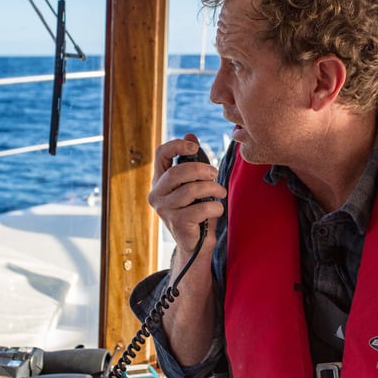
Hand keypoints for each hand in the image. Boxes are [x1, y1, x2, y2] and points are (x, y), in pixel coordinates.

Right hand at [149, 133, 226, 252]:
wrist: (197, 244)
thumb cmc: (196, 211)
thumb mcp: (194, 184)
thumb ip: (192, 162)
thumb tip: (190, 133)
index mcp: (159, 180)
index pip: (160, 154)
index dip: (177, 145)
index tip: (194, 146)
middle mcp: (156, 194)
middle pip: (177, 172)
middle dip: (201, 170)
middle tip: (215, 174)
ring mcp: (165, 210)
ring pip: (190, 190)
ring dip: (212, 189)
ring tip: (221, 193)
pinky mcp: (177, 223)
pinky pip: (200, 208)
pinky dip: (215, 207)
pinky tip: (217, 209)